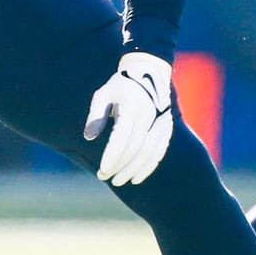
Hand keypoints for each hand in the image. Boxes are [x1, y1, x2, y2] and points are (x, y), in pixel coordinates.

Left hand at [83, 53, 173, 186]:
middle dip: (120, 165)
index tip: (102, 169)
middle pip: (135, 147)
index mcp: (132, 105)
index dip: (113, 154)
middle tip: (104, 177)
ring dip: (133, 170)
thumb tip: (89, 137)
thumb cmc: (120, 86)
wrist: (149, 73)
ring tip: (118, 181)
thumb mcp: (103, 94)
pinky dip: (148, 167)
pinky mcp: (166, 128)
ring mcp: (160, 122)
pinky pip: (158, 152)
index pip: (123, 135)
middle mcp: (149, 114)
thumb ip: (96, 115)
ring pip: (148, 152)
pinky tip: (136, 178)